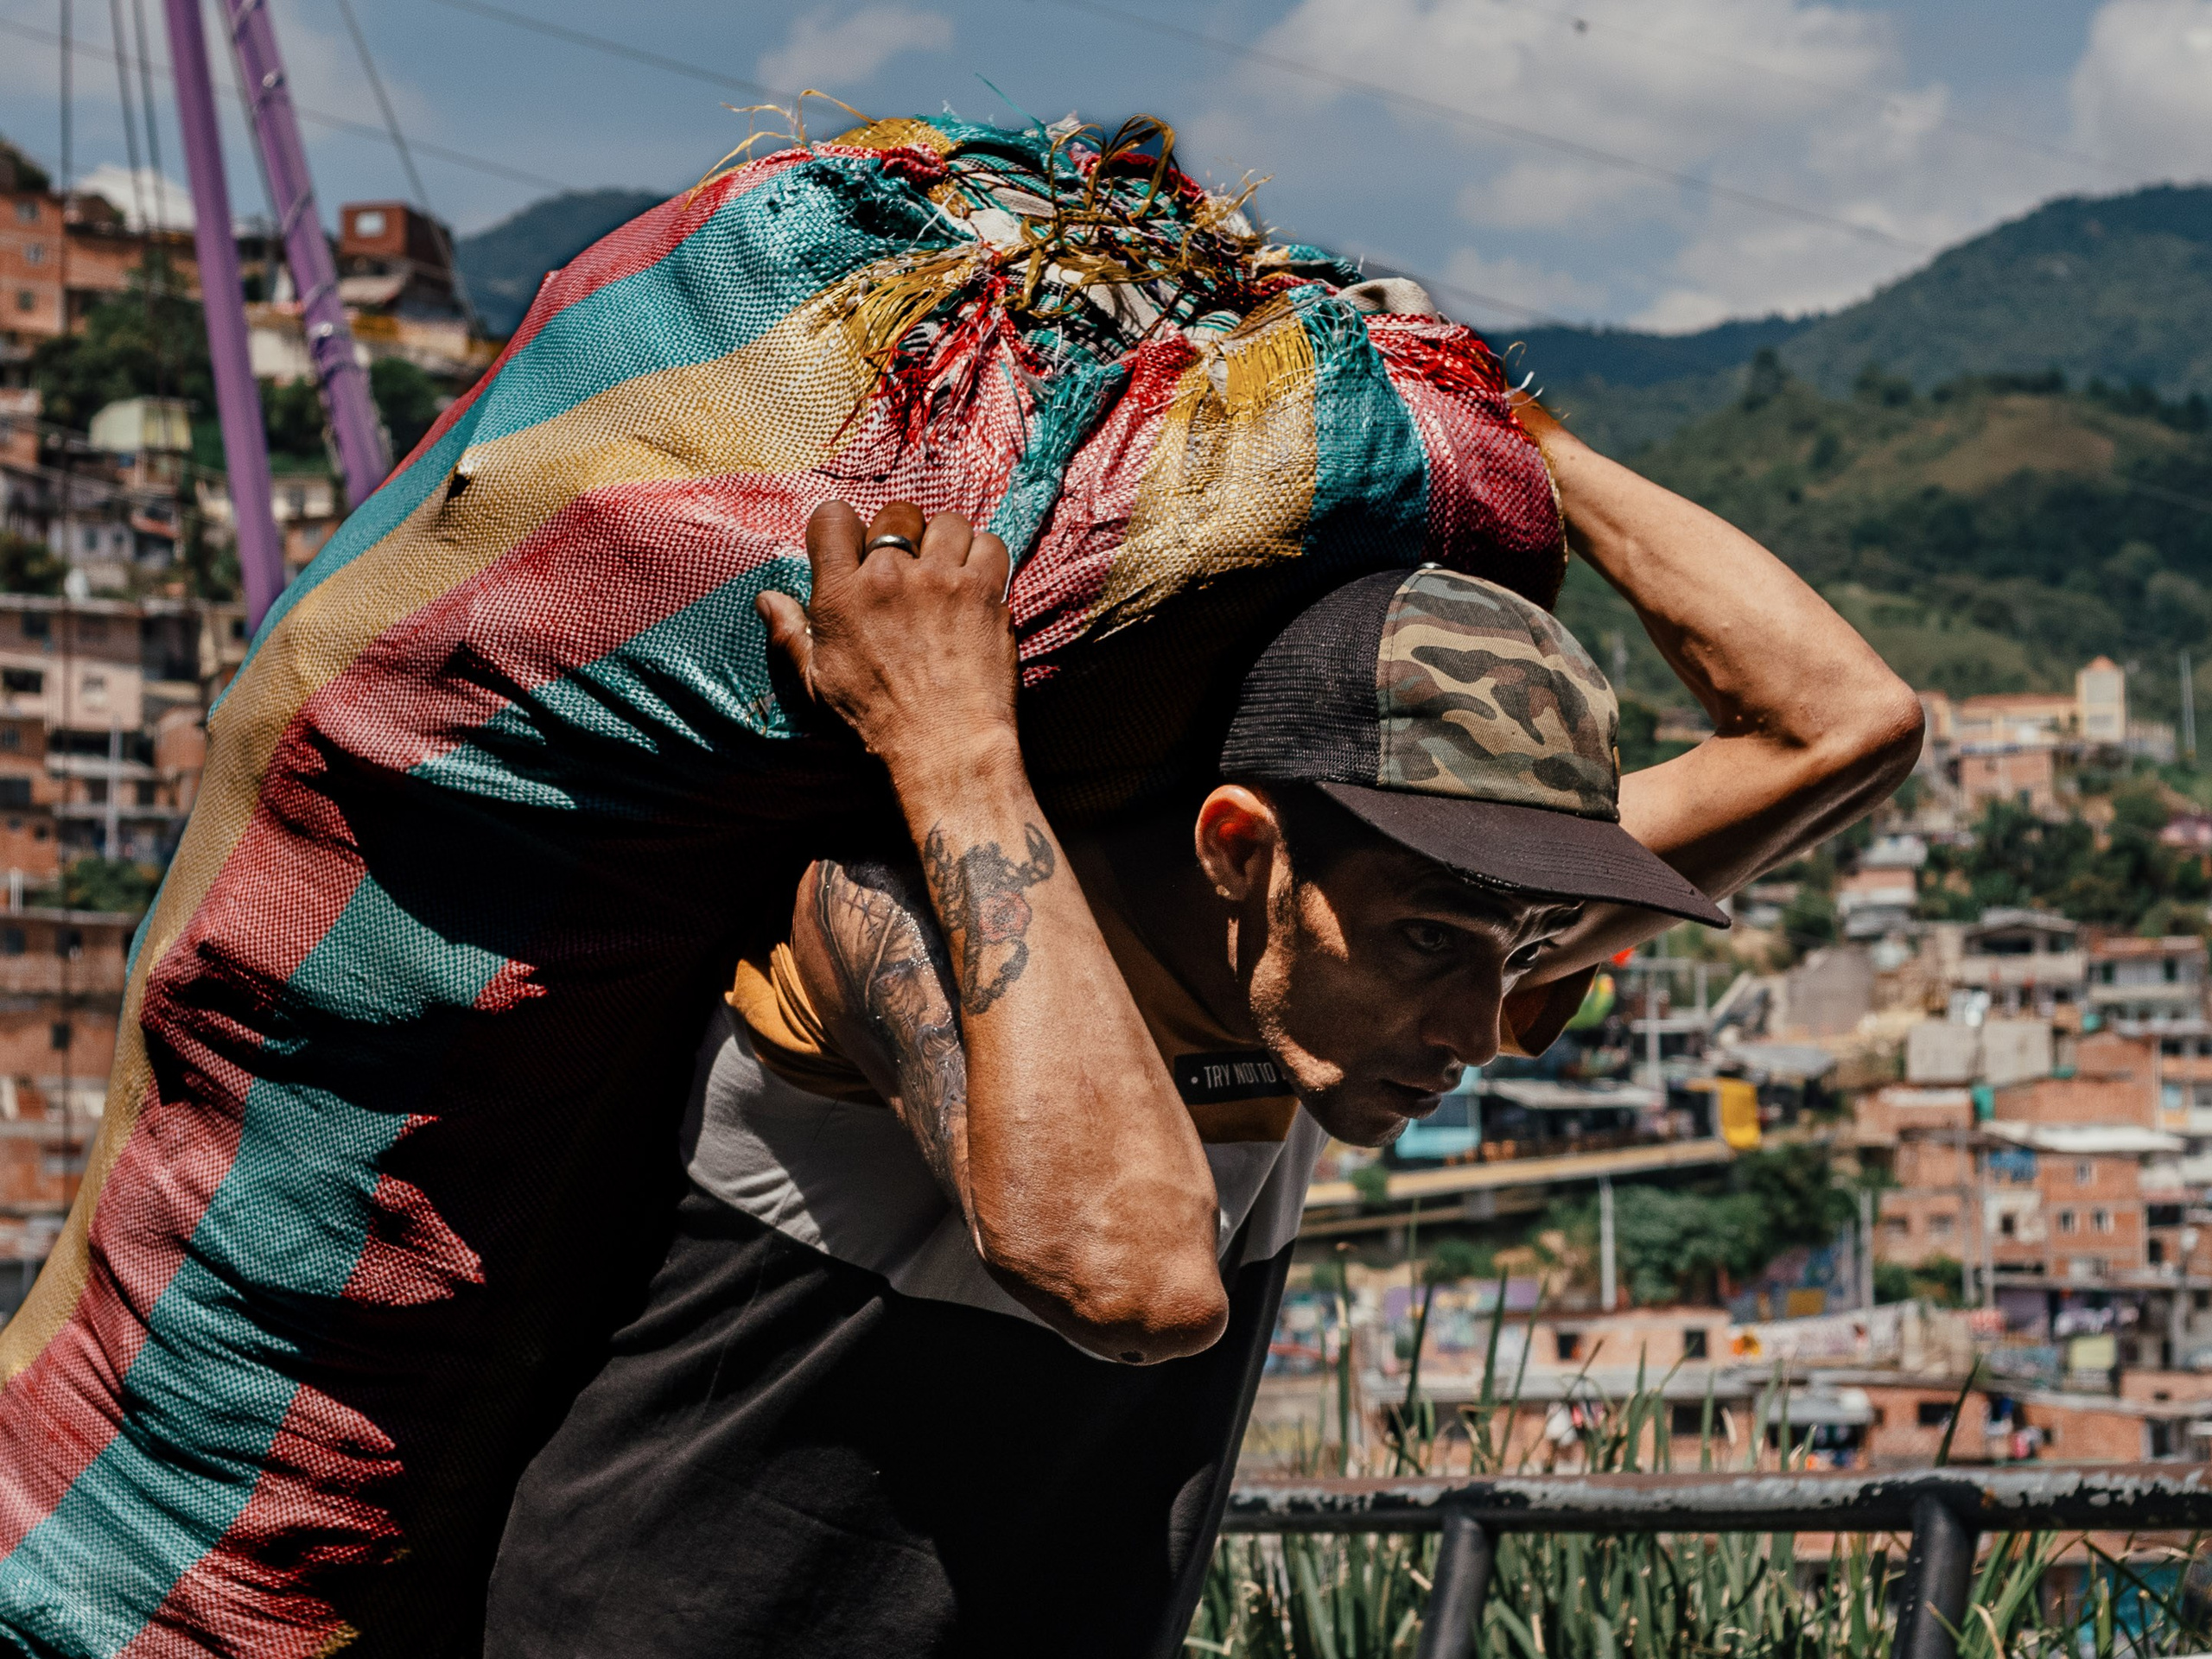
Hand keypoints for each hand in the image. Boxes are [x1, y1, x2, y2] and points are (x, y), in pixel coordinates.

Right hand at [757, 501, 1016, 786]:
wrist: (946, 749)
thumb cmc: (878, 723)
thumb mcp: (815, 686)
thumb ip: (789, 635)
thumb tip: (767, 598)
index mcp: (841, 595)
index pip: (832, 517)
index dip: (844, 527)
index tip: (857, 549)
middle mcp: (889, 577)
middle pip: (896, 514)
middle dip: (901, 535)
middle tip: (909, 570)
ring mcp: (941, 580)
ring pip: (948, 524)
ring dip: (947, 544)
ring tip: (947, 575)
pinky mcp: (984, 592)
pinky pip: (990, 544)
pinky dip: (985, 557)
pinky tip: (977, 583)